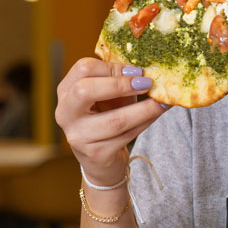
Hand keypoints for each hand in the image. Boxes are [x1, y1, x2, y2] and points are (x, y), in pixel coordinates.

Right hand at [54, 57, 168, 184]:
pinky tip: (156, 114)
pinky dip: (146, 122)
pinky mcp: (96, 154)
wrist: (100, 160)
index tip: (137, 70)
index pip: (83, 69)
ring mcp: (78, 136)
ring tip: (162, 101)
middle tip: (146, 82)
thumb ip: (120, 81)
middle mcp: (65, 113)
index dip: (112, 67)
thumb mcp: (109, 96)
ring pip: (115, 119)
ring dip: (144, 109)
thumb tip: (145, 69)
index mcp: (66, 92)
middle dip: (120, 85)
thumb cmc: (105, 119)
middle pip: (85, 90)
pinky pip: (126, 135)